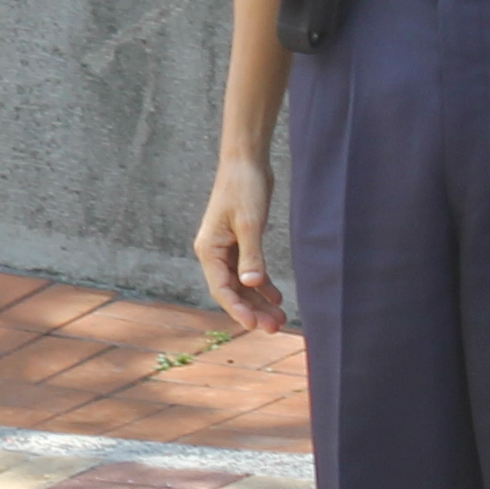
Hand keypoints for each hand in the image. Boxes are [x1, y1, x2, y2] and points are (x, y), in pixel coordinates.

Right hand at [192, 156, 284, 333]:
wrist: (246, 161)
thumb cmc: (244, 188)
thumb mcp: (250, 223)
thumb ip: (251, 255)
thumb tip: (251, 285)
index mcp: (209, 249)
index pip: (221, 288)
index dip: (238, 309)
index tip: (255, 325)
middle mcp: (214, 253)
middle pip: (232, 291)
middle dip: (253, 310)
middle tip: (276, 327)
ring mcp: (227, 249)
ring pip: (242, 284)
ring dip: (259, 302)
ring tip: (280, 318)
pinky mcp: (240, 242)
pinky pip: (249, 271)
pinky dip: (262, 285)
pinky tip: (277, 297)